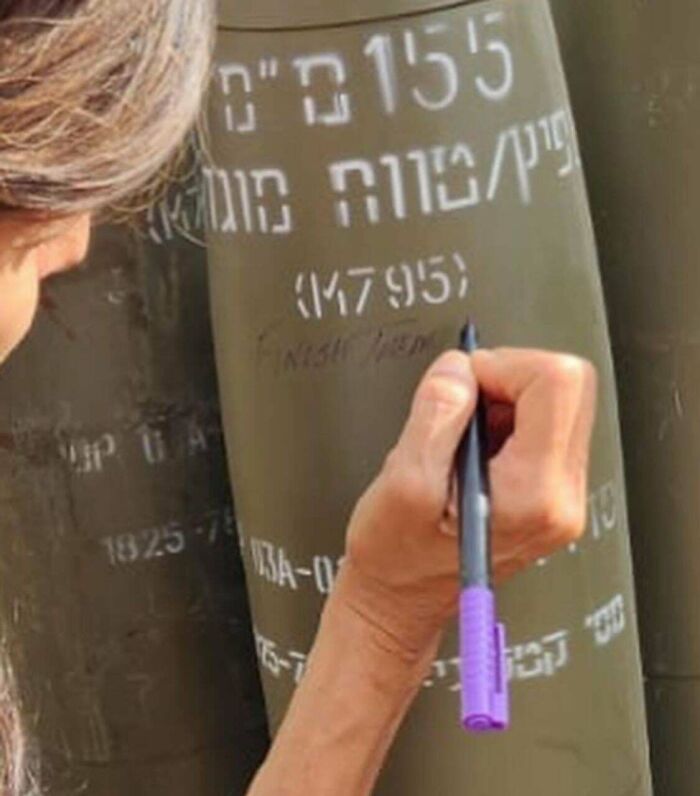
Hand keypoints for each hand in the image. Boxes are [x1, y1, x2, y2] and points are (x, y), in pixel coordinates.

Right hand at [335, 347, 596, 657]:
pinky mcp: (550, 491)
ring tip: (461, 438)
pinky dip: (505, 418)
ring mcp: (561, 495)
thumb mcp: (403, 482)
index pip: (556, 383)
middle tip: (461, 407)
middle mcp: (561, 496)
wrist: (402, 600)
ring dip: (504, 399)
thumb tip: (460, 369)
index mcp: (534, 493)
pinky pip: (544, 424)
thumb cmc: (397, 557)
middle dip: (507, 377)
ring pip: (558, 400)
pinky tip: (472, 448)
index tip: (462, 388)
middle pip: (569, 385)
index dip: (502, 366)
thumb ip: (434, 417)